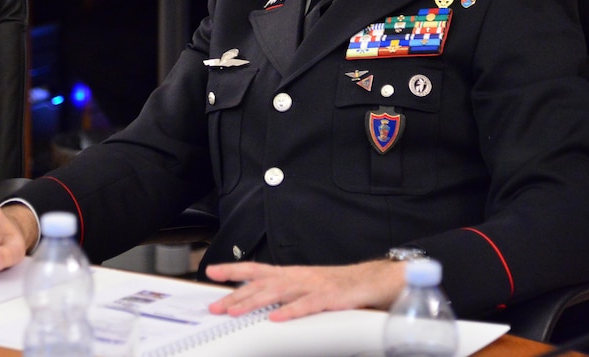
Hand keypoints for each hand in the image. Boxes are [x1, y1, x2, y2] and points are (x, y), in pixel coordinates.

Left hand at [204, 259, 406, 321]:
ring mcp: (314, 286)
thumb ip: (288, 297)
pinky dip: (291, 312)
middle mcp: (299, 277)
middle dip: (235, 295)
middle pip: (261, 284)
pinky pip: (308, 305)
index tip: (212, 271)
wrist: (376, 281)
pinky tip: (276, 318)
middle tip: (215, 306)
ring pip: (278, 292)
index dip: (234, 269)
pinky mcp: (332, 298)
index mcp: (293, 275)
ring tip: (235, 311)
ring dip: (254, 302)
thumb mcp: (309, 289)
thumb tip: (265, 308)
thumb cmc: (342, 287)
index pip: (257, 269)